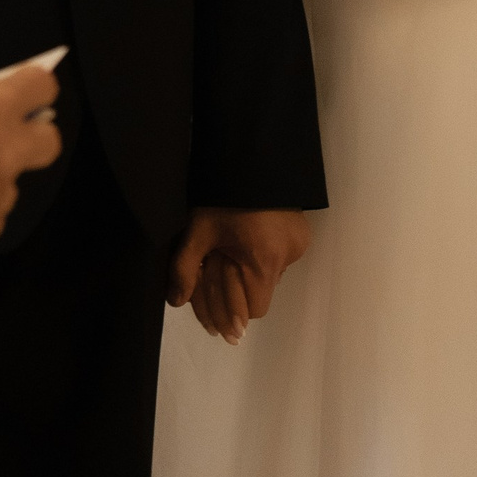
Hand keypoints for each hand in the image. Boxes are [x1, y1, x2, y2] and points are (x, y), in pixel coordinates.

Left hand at [168, 208, 309, 344]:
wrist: (253, 156)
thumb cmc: (222, 195)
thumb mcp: (198, 230)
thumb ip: (185, 268)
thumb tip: (176, 301)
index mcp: (264, 260)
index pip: (253, 310)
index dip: (231, 313)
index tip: (214, 320)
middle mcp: (287, 257)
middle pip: (261, 296)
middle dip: (235, 300)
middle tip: (214, 307)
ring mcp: (297, 245)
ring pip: (269, 278)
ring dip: (247, 280)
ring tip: (225, 270)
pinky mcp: (300, 234)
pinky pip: (278, 260)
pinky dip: (258, 261)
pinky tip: (244, 250)